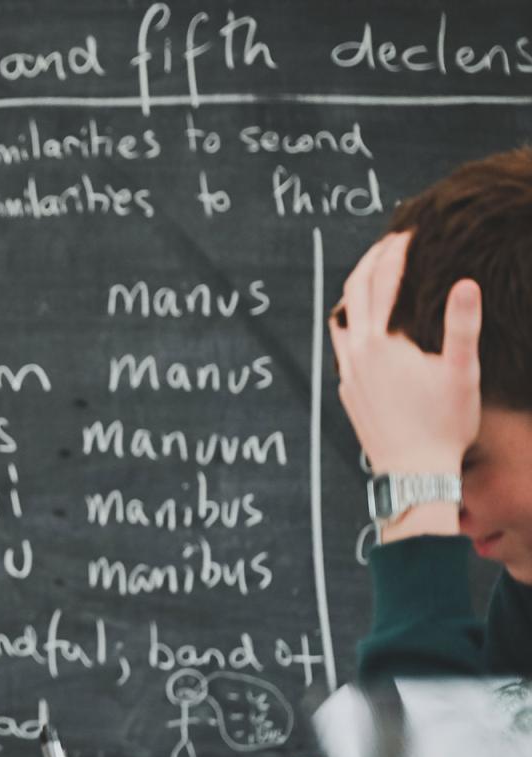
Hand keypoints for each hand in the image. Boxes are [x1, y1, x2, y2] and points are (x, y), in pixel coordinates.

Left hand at [330, 231, 480, 477]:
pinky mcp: (347, 391)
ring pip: (341, 319)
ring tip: (374, 277)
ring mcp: (347, 372)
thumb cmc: (443, 425)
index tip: (409, 232)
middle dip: (371, 262)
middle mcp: (356, 353)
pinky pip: (342, 347)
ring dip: (356, 293)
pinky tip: (367, 328)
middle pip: (355, 291)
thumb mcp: (462, 372)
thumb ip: (462, 324)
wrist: (413, 472)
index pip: (383, 281)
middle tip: (389, 242)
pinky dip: (352, 325)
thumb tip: (466, 283)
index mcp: (381, 342)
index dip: (396, 252)